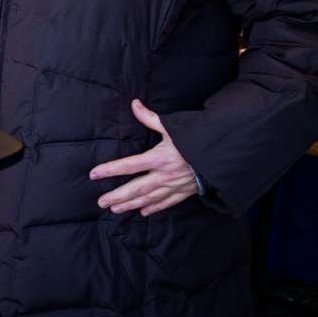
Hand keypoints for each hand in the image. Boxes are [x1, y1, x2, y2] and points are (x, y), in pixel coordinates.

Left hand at [90, 99, 199, 216]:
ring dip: (130, 204)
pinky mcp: (184, 192)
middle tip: (101, 202)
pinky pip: (167, 203)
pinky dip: (154, 208)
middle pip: (136, 188)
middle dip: (117, 196)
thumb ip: (150, 118)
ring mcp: (174, 186)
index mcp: (159, 158)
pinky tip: (143, 212)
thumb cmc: (196, 139)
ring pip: (148, 198)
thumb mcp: (173, 127)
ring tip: (115, 209)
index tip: (94, 174)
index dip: (110, 170)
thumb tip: (134, 104)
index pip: (128, 166)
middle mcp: (164, 175)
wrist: (223, 155)